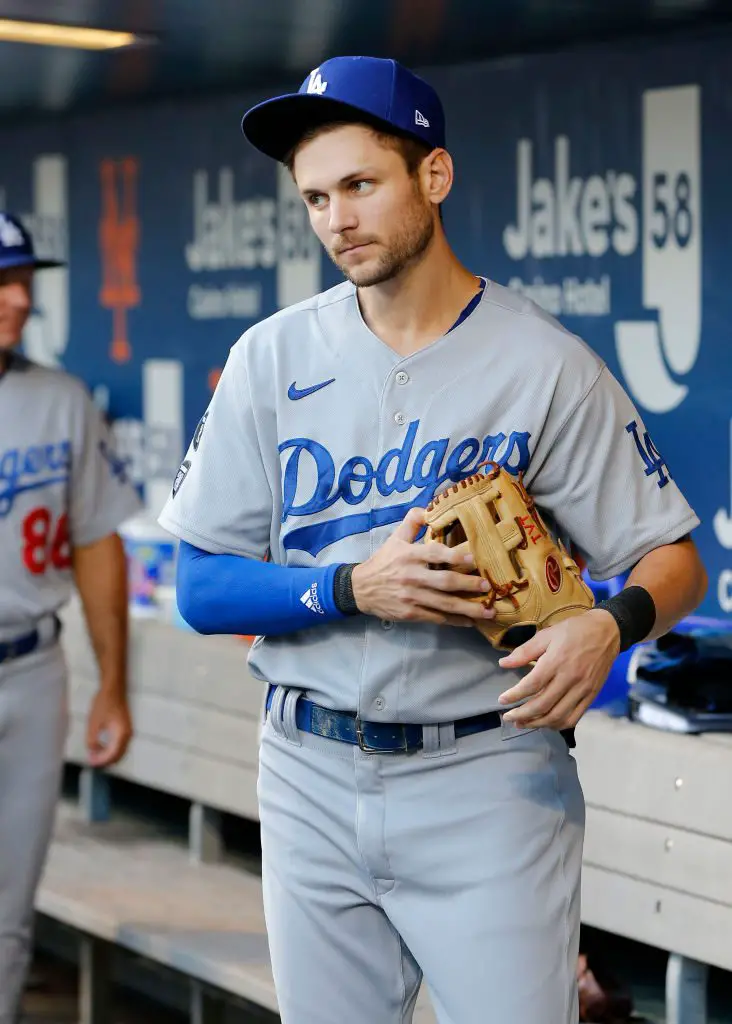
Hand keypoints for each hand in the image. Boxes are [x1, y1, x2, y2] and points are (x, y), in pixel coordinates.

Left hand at [86, 689, 132, 767]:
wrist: (113, 688)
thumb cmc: (103, 703)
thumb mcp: (94, 723)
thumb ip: (92, 740)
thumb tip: (93, 752)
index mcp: (121, 734)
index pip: (112, 755)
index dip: (101, 761)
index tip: (90, 762)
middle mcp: (128, 735)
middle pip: (119, 755)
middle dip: (105, 761)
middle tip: (92, 761)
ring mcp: (128, 732)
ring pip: (120, 751)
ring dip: (109, 756)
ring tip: (95, 755)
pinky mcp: (126, 728)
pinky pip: (120, 745)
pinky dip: (112, 750)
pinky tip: (102, 747)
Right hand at [351, 506, 496, 627]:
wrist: (361, 588)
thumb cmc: (383, 561)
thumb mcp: (395, 538)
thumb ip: (412, 522)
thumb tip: (429, 508)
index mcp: (409, 555)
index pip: (434, 554)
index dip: (454, 557)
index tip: (472, 559)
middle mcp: (412, 576)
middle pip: (444, 582)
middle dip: (468, 585)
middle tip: (487, 585)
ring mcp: (412, 597)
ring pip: (444, 604)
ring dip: (468, 608)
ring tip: (488, 612)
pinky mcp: (411, 613)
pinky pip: (437, 618)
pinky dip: (455, 621)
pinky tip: (470, 622)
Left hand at [496, 610, 620, 729]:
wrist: (608, 631)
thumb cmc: (574, 630)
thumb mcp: (546, 634)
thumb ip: (524, 651)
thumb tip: (503, 664)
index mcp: (556, 661)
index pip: (532, 685)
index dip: (514, 695)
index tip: (502, 700)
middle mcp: (570, 678)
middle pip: (543, 705)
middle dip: (522, 715)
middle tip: (508, 717)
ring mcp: (583, 689)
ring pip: (558, 716)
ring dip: (538, 724)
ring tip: (523, 723)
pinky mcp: (592, 696)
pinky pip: (574, 717)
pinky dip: (557, 725)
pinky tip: (545, 723)